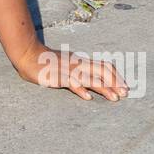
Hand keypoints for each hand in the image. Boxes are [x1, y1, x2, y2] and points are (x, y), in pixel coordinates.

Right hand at [13, 43, 128, 100]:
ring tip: (114, 98)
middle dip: (115, 82)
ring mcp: (68, 69)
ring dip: (104, 88)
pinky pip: (71, 82)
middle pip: (101, 70)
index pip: (104, 66)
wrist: (28, 55)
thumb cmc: (46, 63)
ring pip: (90, 78)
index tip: (124, 86)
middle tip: (125, 94)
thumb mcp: (66, 66)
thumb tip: (92, 84)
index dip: (116, 76)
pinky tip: (88, 97)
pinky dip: (81, 89)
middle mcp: (78, 64)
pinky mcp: (58, 76)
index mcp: (81, 61)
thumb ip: (78, 73)